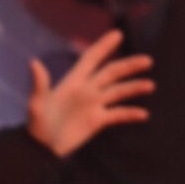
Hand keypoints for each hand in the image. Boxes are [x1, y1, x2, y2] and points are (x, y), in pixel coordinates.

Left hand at [26, 29, 154, 158]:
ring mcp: (94, 105)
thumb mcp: (37, 104)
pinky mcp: (98, 121)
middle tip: (147, 60)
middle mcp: (87, 90)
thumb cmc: (37, 125)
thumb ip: (40, 84)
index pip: (91, 59)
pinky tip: (144, 115)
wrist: (42, 149)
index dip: (103, 46)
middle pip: (112, 73)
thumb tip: (33, 62)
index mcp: (73, 82)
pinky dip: (131, 114)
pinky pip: (118, 114)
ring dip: (134, 87)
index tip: (117, 34)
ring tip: (150, 85)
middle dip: (129, 65)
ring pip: (119, 91)